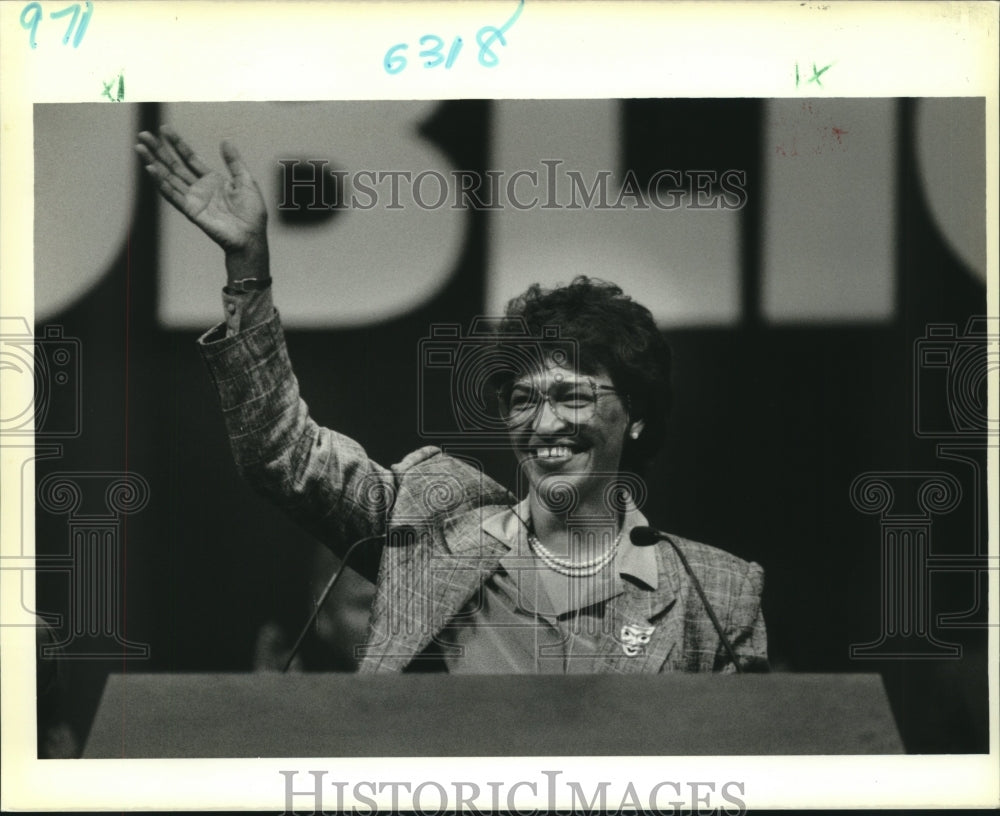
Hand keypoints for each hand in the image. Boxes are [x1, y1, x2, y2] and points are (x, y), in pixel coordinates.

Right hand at [135, 126, 266, 256]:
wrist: (251, 237)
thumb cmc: (252, 214)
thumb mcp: (246, 181)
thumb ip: (234, 162)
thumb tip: (226, 141)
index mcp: (211, 180)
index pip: (190, 158)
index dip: (177, 144)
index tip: (164, 130)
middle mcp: (199, 188)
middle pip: (174, 166)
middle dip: (159, 150)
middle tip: (143, 135)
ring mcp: (193, 199)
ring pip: (169, 178)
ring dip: (153, 163)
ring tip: (140, 148)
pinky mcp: (191, 211)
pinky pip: (173, 195)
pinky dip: (161, 183)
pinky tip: (151, 169)